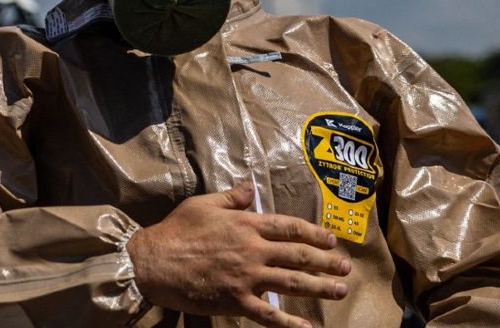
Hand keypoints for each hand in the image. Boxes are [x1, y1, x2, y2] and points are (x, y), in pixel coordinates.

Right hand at [126, 182, 349, 327]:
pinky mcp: (235, 301)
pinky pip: (268, 315)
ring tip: (339, 290)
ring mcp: (246, 278)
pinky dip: (289, 323)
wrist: (154, 262)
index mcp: (246, 225)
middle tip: (346, 267)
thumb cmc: (177, 230)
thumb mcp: (204, 204)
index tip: (331, 239)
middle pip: (298, 255)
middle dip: (326, 261)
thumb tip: (251, 186)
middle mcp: (252, 250)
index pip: (289, 227)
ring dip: (319, 287)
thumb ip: (232, 197)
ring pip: (291, 282)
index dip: (314, 233)